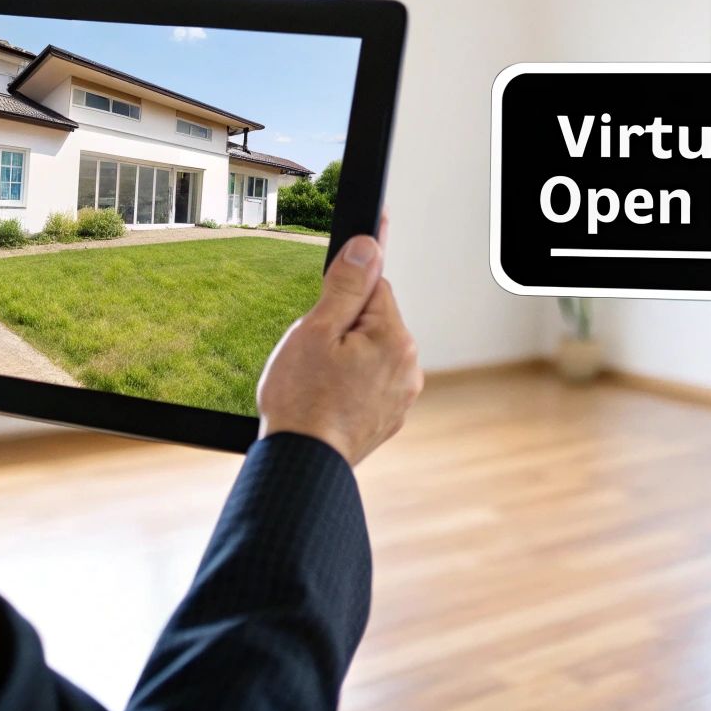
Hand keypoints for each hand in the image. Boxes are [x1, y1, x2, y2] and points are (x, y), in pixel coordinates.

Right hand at [256, 215, 422, 465]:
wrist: (301, 463)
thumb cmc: (302, 399)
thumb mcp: (316, 330)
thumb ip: (347, 285)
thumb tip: (369, 246)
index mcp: (394, 338)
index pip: (373, 287)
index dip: (341, 295)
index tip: (324, 311)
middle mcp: (408, 366)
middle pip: (373, 321)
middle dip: (343, 329)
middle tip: (314, 355)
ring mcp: (402, 394)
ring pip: (371, 352)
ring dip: (347, 358)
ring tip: (318, 383)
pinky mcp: (390, 417)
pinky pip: (371, 382)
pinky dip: (351, 385)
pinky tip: (328, 400)